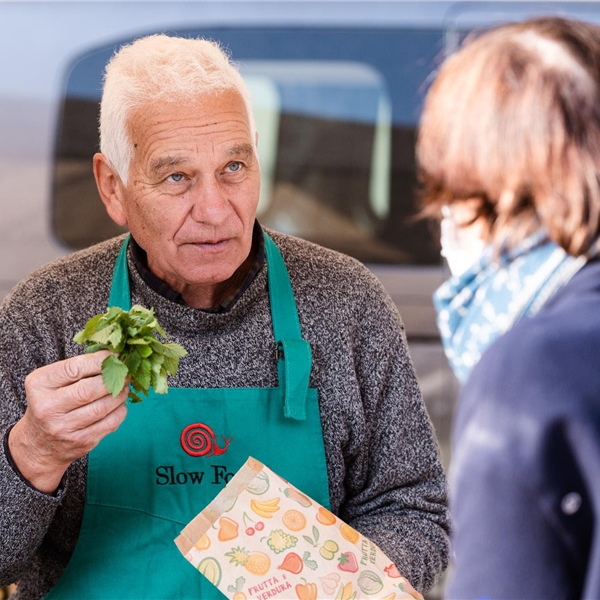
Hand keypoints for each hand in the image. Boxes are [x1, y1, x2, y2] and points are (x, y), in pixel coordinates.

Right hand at [8, 351, 127, 493]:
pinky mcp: (81, 442)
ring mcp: (64, 428)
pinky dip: (120, 410)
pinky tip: (120, 403)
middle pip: (89, 390)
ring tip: (125, 385)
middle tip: (126, 371)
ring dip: (120, 394)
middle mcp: (48, 408)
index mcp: (40, 385)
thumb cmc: (51, 403)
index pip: (74, 368)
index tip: (115, 355)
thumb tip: (114, 355)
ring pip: (102, 407)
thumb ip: (77, 368)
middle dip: (113, 378)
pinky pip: (110, 423)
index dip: (100, 360)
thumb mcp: (52, 382)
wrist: (39, 444)